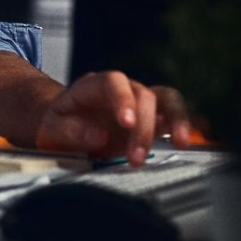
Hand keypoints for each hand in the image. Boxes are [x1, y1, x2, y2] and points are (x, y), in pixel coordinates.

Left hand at [34, 71, 194, 166]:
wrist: (62, 128)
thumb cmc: (56, 126)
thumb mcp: (51, 130)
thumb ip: (71, 132)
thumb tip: (99, 135)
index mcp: (94, 86)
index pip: (114, 82)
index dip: (123, 99)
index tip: (126, 123)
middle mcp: (122, 90)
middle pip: (144, 95)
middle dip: (144, 127)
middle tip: (136, 157)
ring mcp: (139, 104)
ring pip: (167, 100)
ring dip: (175, 121)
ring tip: (179, 144)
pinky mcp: (152, 121)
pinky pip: (174, 117)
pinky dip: (184, 126)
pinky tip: (190, 140)